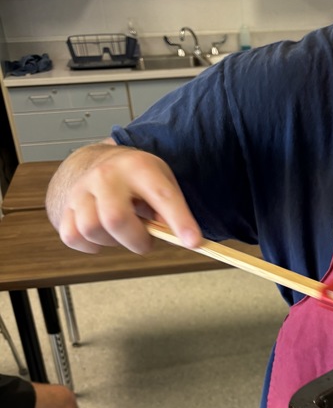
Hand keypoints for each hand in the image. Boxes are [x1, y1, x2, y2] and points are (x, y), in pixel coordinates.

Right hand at [46, 142, 201, 253]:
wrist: (96, 163)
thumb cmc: (136, 179)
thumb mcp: (160, 181)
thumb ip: (171, 209)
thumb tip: (180, 238)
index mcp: (139, 167)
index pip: (162, 195)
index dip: (179, 221)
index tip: (193, 242)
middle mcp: (106, 175)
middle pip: (115, 218)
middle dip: (136, 240)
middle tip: (145, 240)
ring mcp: (81, 190)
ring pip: (91, 229)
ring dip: (112, 241)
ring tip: (122, 231)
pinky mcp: (64, 206)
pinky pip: (72, 236)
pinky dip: (90, 245)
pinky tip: (103, 235)